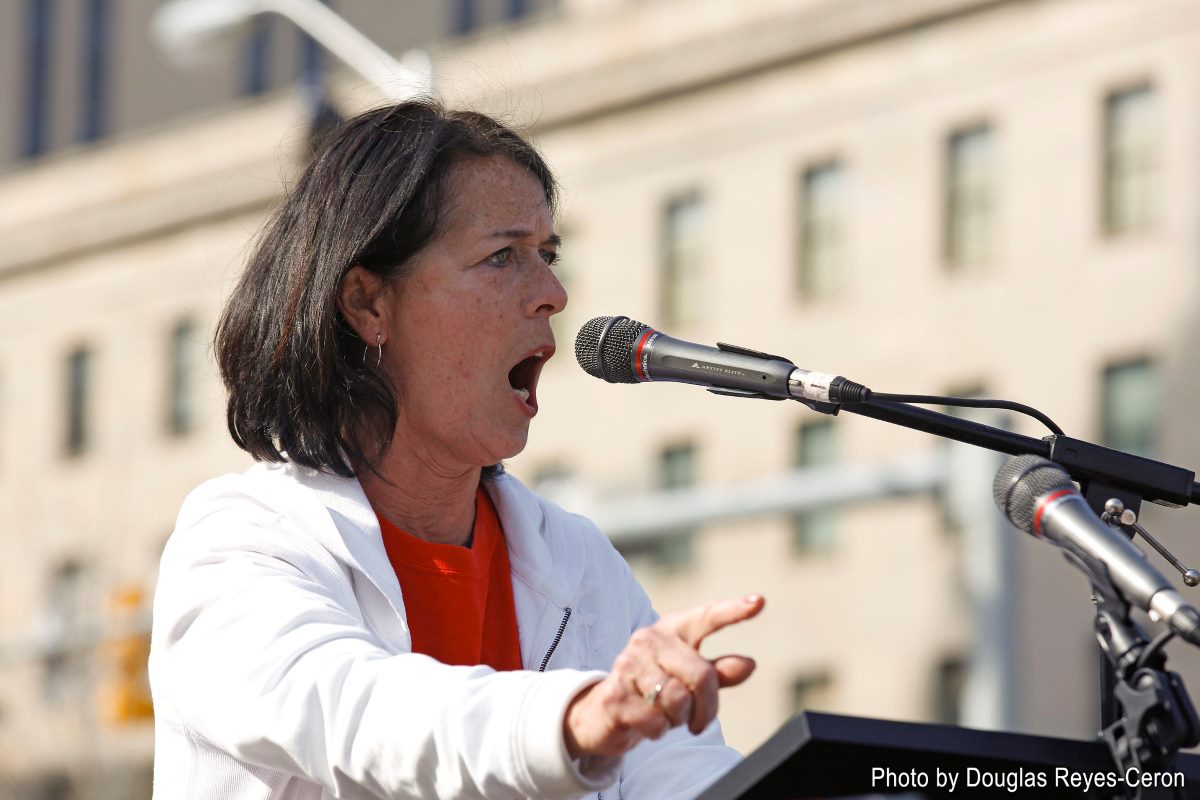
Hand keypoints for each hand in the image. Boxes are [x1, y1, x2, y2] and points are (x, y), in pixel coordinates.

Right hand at [563, 594, 764, 758]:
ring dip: (679, 719)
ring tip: (666, 716)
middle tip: (700, 722)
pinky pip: (656, 721)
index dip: (733, 611)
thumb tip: (748, 664)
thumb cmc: (653, 690)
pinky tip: (647, 724)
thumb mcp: (688, 679)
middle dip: (707, 707)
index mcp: (671, 630)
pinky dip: (659, 731)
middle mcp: (648, 640)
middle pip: (701, 676)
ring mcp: (628, 665)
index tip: (759, 602)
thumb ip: (718, 672)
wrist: (604, 712)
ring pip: (678, 700)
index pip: (706, 617)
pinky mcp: (615, 695)